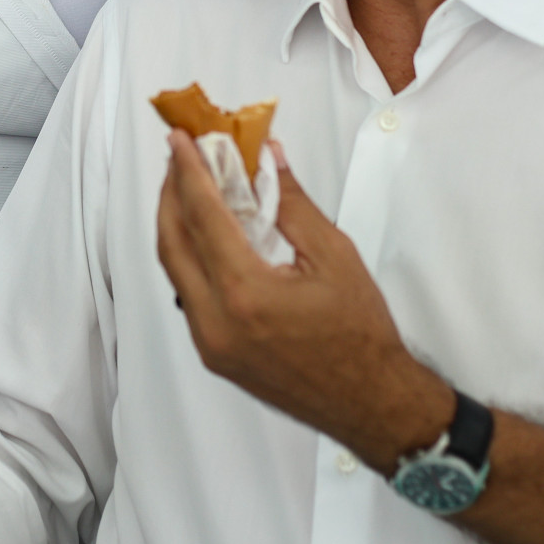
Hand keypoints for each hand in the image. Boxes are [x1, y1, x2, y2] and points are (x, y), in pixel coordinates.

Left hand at [156, 133, 453, 473]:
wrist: (371, 403)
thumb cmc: (361, 334)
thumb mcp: (334, 255)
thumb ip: (291, 202)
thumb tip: (267, 157)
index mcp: (246, 293)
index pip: (203, 216)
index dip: (189, 172)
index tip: (181, 140)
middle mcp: (216, 321)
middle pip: (172, 242)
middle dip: (172, 194)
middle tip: (181, 158)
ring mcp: (209, 342)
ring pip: (175, 270)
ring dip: (177, 225)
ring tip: (190, 188)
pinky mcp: (213, 354)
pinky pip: (188, 295)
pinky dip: (190, 258)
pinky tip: (206, 234)